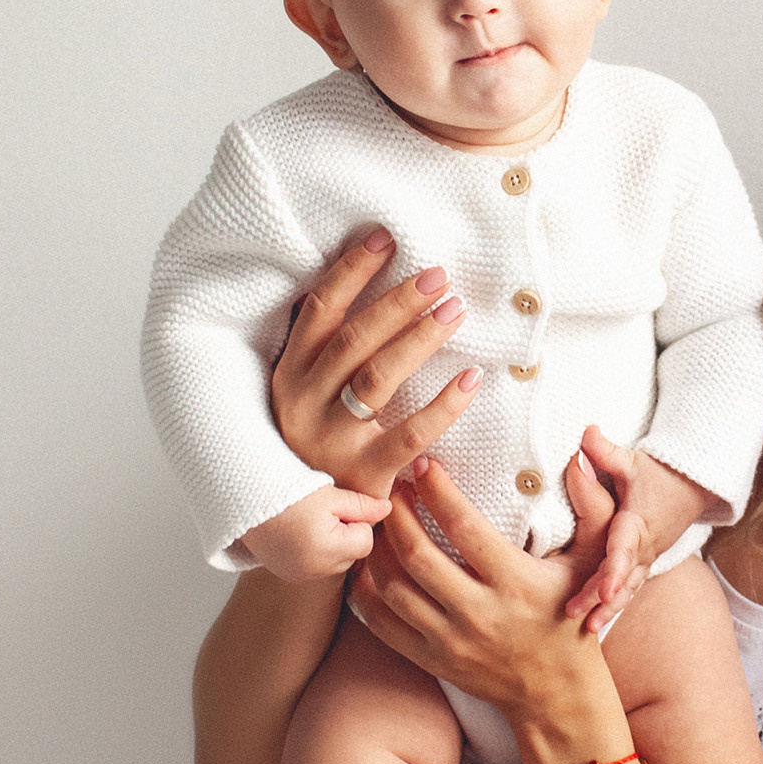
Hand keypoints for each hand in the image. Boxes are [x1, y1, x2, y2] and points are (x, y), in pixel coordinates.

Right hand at [240, 485, 391, 582]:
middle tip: (325, 512)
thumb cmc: (288, 492)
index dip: (359, 521)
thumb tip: (389, 510)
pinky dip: (316, 551)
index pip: (366, 541)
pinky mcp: (288, 574)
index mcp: (327, 550)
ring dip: (334, 543)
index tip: (341, 505)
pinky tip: (301, 532)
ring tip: (311, 520)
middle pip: (353, 555)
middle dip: (348, 534)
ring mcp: (299, 575)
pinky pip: (317, 566)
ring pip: (337, 562)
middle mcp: (314, 570)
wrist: (245, 498)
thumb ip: (363, 505)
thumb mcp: (330, 495)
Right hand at [270, 228, 481, 497]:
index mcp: (289, 375)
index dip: (351, 271)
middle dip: (397, 301)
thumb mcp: (309, 393)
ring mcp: (330, 441)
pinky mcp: (363, 475)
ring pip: (377, 378)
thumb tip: (368, 281)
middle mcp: (302, 404)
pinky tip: (473, 379)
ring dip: (419, 338)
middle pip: (353, 339)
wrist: (308, 525)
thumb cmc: (321, 442)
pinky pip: (409, 436)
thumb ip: (330, 349)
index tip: (386, 238)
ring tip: (456, 309)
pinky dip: (444, 406)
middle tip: (438, 275)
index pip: (318, 311)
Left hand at [348, 452, 614, 717]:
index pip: (465, 528)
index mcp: (516, 583)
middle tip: (391, 485)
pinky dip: (367, 591)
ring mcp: (451, 641)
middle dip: (397, 513)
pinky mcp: (432, 661)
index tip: (423, 465)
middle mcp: (480, 613)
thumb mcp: (595, 562)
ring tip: (378, 519)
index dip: (438, 492)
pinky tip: (370, 564)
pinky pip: (383, 624)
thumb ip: (594, 508)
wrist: (558, 693)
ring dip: (377, 548)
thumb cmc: (572, 616)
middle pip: (418, 555)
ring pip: (393, 588)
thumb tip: (579, 457)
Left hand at [563, 429, 712, 632]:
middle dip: (602, 601)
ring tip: (587, 630)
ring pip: (627, 589)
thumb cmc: (658, 473)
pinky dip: (614, 607)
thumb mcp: (632, 461)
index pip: (624, 551)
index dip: (613, 572)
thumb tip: (586, 433)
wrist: (693, 486)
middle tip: (578, 618)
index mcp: (639, 524)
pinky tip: (595, 625)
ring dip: (608, 610)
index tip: (602, 592)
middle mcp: (645, 548)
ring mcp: (646, 560)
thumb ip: (606, 452)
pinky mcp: (644, 565)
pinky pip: (629, 589)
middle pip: (622, 579)